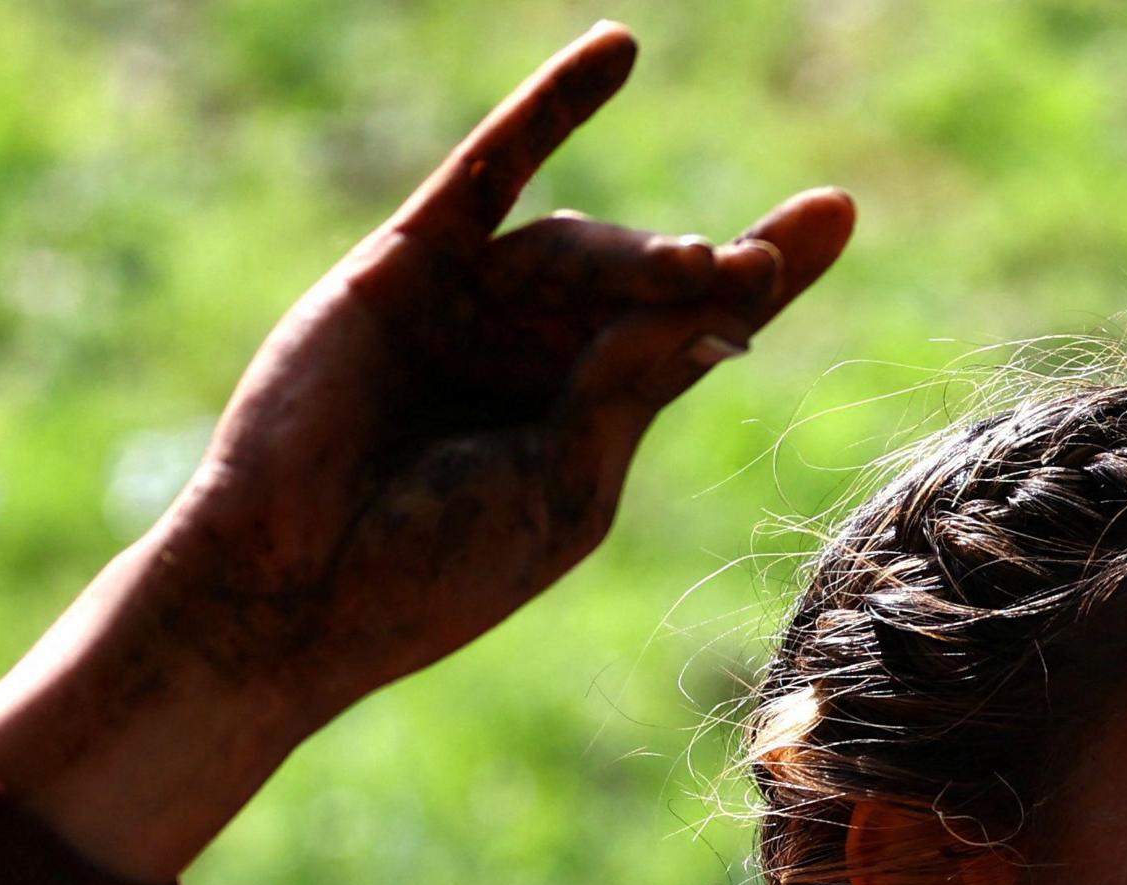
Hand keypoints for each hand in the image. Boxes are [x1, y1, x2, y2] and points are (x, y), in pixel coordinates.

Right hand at [0, 22, 852, 879]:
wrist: (288, 590)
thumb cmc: (425, 575)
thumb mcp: (559, 493)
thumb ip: (626, 394)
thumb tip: (711, 300)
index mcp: (587, 425)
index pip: (696, 331)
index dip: (766, 273)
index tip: (838, 210)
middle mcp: (536, 357)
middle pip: (646, 284)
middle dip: (700, 277)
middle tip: (745, 270)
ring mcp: (473, 304)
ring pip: (582, 246)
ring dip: (640, 252)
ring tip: (694, 266)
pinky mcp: (409, 264)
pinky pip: (489, 168)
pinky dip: (551, 107)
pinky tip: (615, 54)